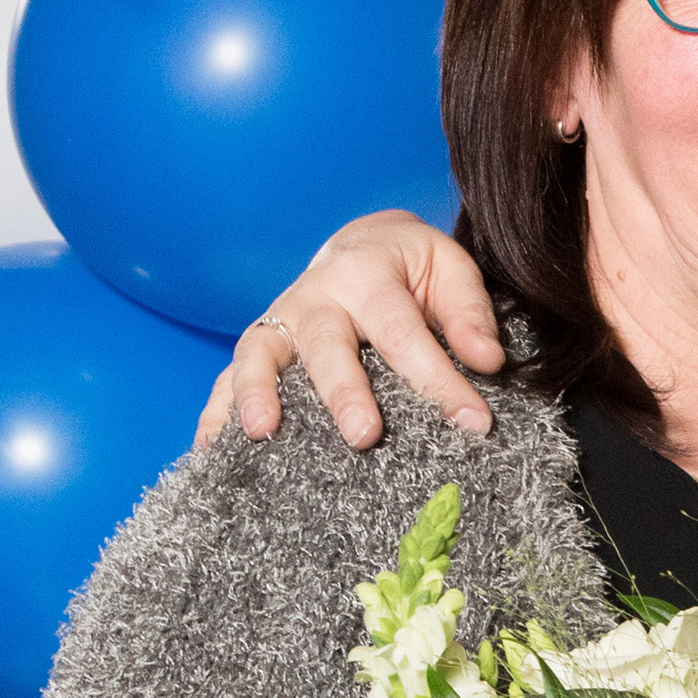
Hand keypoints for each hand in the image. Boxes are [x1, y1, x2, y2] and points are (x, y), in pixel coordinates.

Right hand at [210, 209, 505, 445]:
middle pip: (325, 345)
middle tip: (366, 436)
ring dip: (256, 393)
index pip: (403, 331)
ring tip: (261, 434)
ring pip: (258, 354)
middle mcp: (314, 296)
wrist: (360, 246)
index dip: (438, 379)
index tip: (472, 422)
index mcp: (366, 274)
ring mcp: (279, 322)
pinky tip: (210, 450)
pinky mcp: (259, 346)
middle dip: (343, 392)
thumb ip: (469, 314)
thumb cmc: (411, 267)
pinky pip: (226, 377)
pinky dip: (215, 411)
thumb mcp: (449, 269)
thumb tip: (487, 361)